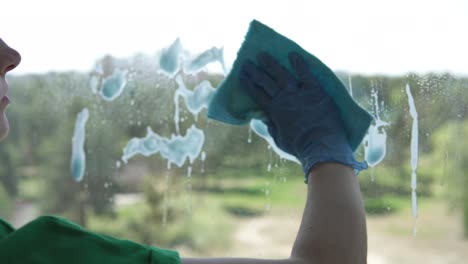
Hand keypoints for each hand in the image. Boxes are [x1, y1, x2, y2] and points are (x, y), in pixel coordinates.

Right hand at [239, 52, 366, 178]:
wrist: (321, 145)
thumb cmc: (300, 147)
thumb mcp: (280, 140)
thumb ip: (272, 128)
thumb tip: (265, 121)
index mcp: (274, 111)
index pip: (257, 94)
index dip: (248, 84)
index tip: (241, 75)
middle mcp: (283, 98)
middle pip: (266, 82)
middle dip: (255, 71)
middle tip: (246, 62)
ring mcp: (298, 93)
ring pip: (281, 74)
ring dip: (271, 64)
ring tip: (262, 54)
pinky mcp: (315, 90)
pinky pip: (305, 74)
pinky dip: (299, 63)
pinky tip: (293, 54)